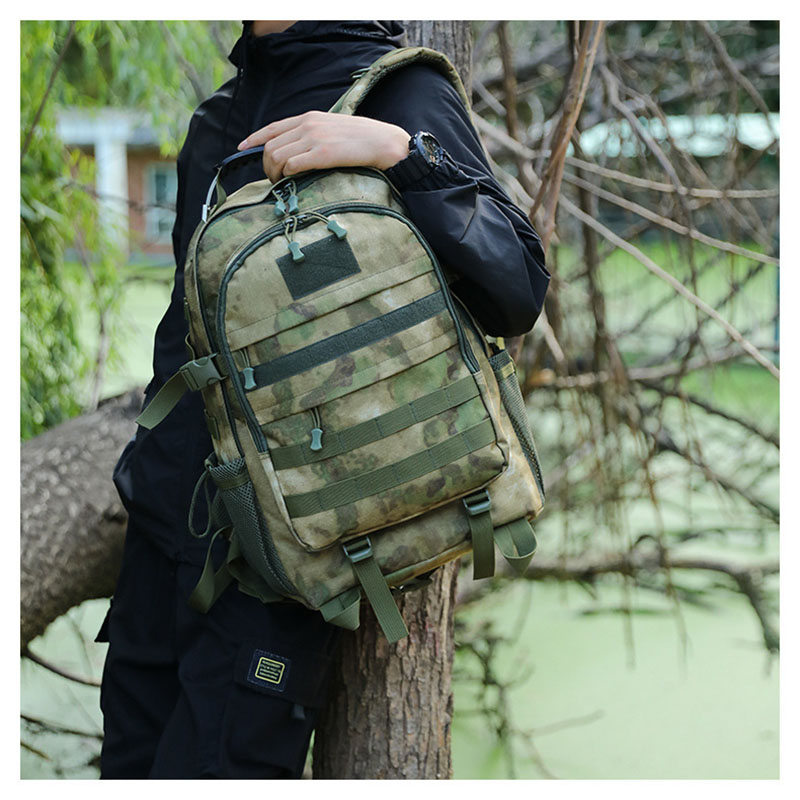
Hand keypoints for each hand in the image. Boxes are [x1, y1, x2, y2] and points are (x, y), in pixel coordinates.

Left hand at [238, 111, 409, 182]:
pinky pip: (292, 165)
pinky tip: (293, 182)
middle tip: (274, 180)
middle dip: (266, 166)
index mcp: (310, 118)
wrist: (385, 143)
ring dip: (275, 174)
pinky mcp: (322, 154)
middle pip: (270, 146)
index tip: (243, 148)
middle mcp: (308, 125)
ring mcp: (314, 138)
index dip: (254, 138)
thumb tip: (299, 152)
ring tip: (283, 184)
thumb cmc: (363, 142)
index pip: (273, 128)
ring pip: (277, 156)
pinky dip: (287, 176)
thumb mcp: (334, 130)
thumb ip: (315, 136)